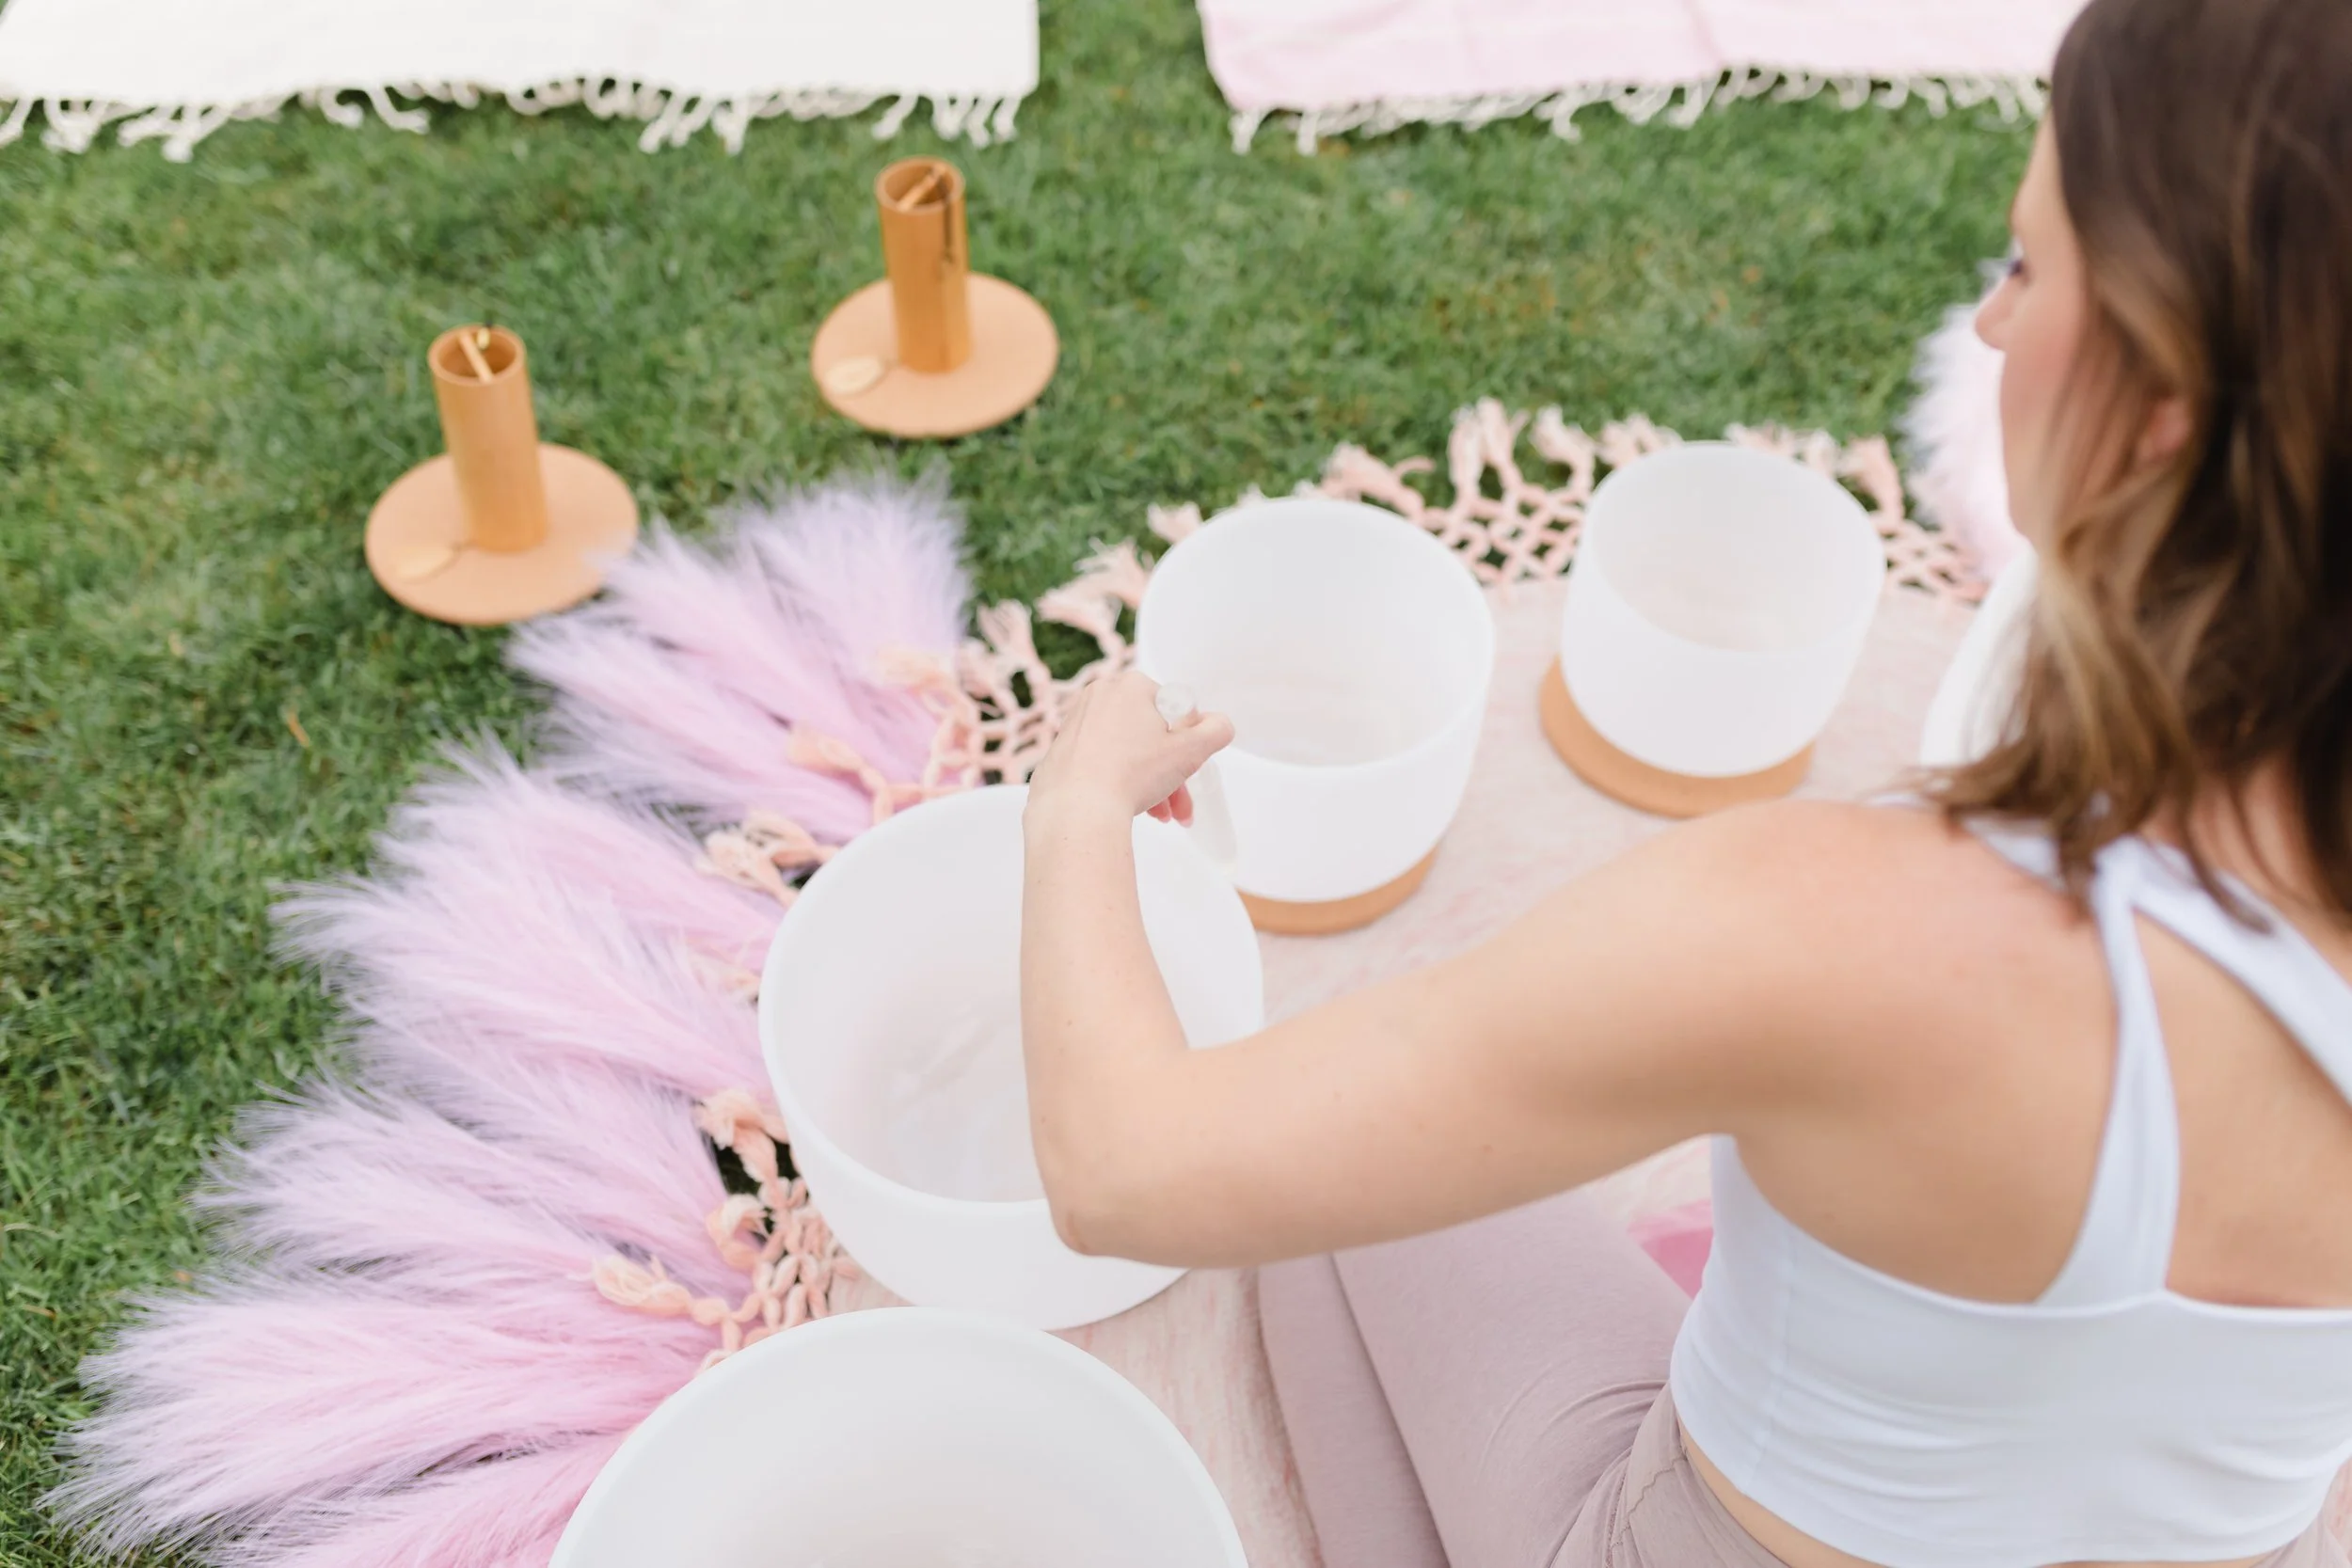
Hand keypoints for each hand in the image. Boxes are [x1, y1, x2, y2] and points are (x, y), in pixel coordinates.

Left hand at [1026, 671, 1233, 830]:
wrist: (1078, 809)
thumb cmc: (1132, 774)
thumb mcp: (1191, 750)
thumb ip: (1216, 731)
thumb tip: (1218, 725)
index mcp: (1131, 686)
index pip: (1174, 709)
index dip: (1187, 740)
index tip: (1185, 764)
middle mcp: (1100, 696)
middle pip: (1150, 734)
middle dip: (1171, 770)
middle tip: (1180, 801)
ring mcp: (1076, 723)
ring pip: (1127, 751)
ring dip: (1150, 782)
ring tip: (1161, 813)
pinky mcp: (1062, 750)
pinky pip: (1101, 762)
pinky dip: (1119, 782)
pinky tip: (1130, 806)